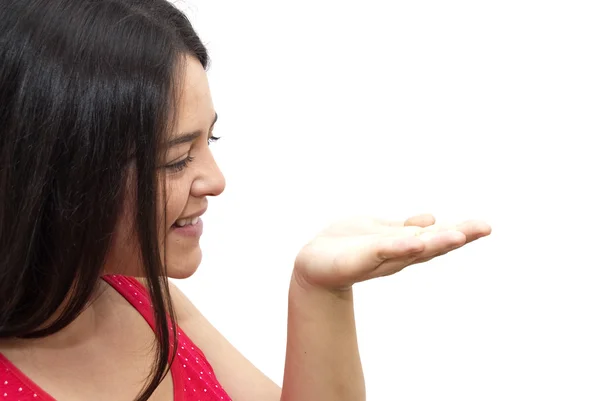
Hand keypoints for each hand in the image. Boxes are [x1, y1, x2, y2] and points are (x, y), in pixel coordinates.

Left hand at [293, 214, 490, 290]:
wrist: (313, 264)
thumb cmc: (347, 245)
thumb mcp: (380, 232)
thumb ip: (404, 228)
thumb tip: (432, 218)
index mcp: (404, 245)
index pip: (436, 236)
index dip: (461, 231)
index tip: (486, 226)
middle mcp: (397, 254)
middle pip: (432, 245)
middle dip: (458, 236)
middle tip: (485, 228)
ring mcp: (380, 257)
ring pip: (411, 250)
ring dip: (434, 243)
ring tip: (458, 236)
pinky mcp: (359, 259)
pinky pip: (382, 251)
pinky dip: (399, 247)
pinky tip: (415, 241)